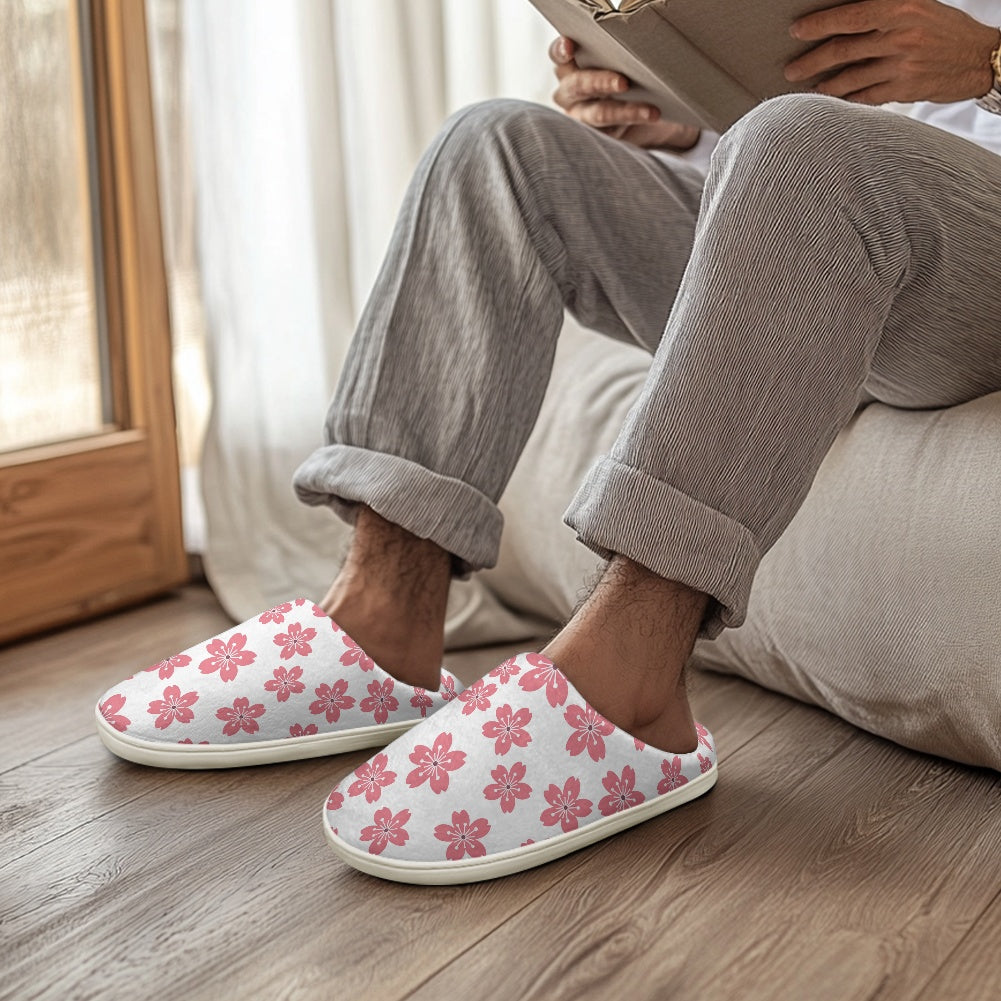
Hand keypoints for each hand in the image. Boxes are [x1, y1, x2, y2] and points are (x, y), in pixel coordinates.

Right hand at [549, 36, 700, 149]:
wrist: (644, 111)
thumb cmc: (626, 77)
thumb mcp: (619, 60)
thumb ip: (616, 51)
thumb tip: (640, 35)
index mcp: (569, 67)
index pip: (558, 56)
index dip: (561, 51)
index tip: (571, 46)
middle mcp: (569, 93)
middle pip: (578, 86)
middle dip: (600, 82)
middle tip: (623, 83)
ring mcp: (581, 117)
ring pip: (597, 114)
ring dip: (624, 111)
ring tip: (650, 111)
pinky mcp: (597, 137)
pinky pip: (612, 133)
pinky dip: (633, 122)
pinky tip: (651, 116)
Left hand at [784, 0, 997, 103]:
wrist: (980, 58)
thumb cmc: (945, 30)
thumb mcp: (918, 8)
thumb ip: (882, 13)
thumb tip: (843, 20)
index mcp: (902, 9)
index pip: (851, 17)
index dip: (819, 25)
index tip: (796, 31)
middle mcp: (901, 36)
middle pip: (843, 50)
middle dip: (811, 62)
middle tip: (791, 69)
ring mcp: (902, 65)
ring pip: (850, 78)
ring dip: (825, 85)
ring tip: (811, 87)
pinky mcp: (905, 89)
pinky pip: (866, 97)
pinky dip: (848, 99)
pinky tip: (836, 101)